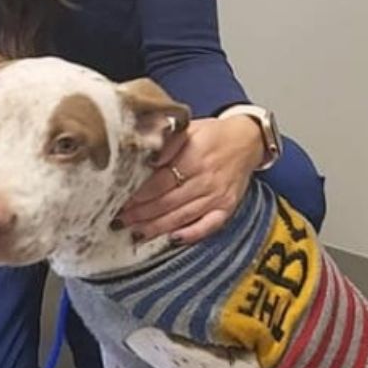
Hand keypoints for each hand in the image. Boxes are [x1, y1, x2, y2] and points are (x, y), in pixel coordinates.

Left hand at [116, 116, 263, 246]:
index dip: (138, 194)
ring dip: (157, 228)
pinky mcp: (227, 207)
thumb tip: (147, 157)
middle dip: (141, 214)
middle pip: (167, 202)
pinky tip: (173, 240)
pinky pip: (208, 226)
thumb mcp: (188, 127)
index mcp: (194, 157)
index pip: (160, 181)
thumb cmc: (214, 134)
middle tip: (119, 221)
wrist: (248, 140)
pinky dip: (191, 234)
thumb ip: (167, 141)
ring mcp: (217, 196)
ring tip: (135, 233)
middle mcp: (206, 179)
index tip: (120, 201)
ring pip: (182, 216)